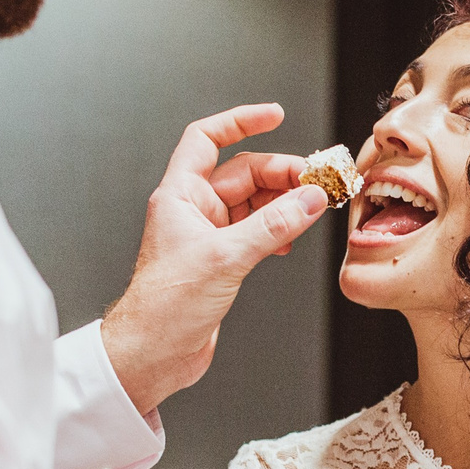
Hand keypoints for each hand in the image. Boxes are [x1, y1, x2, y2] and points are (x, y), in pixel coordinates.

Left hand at [101, 104, 329, 414]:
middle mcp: (193, 211)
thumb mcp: (226, 258)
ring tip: (313, 207)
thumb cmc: (165, 307)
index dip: (241, 121)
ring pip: (254, 203)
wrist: (153, 353)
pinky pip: (256, 231)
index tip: (274, 115)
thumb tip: (310, 198)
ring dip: (284, 203)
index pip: (208, 139)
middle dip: (281, 173)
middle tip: (316, 182)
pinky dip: (278, 230)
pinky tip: (291, 238)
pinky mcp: (221, 261)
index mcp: (180, 196)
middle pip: (243, 172)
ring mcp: (208, 235)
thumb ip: (273, 224)